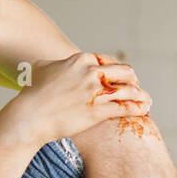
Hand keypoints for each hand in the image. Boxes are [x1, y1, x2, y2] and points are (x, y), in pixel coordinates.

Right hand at [4, 51, 151, 147]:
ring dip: (141, 95)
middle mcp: (91, 73)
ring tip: (147, 101)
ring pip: (129, 90)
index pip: (109, 60)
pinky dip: (138, 109)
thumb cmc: (33, 95)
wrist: (29, 116)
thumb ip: (54, 63)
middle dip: (133, 80)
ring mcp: (96, 92)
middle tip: (135, 87)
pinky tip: (144, 111)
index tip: (121, 77)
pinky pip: (125, 108)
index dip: (117, 69)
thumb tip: (54, 64)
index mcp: (81, 60)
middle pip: (125, 72)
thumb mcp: (42, 68)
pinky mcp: (98, 112)